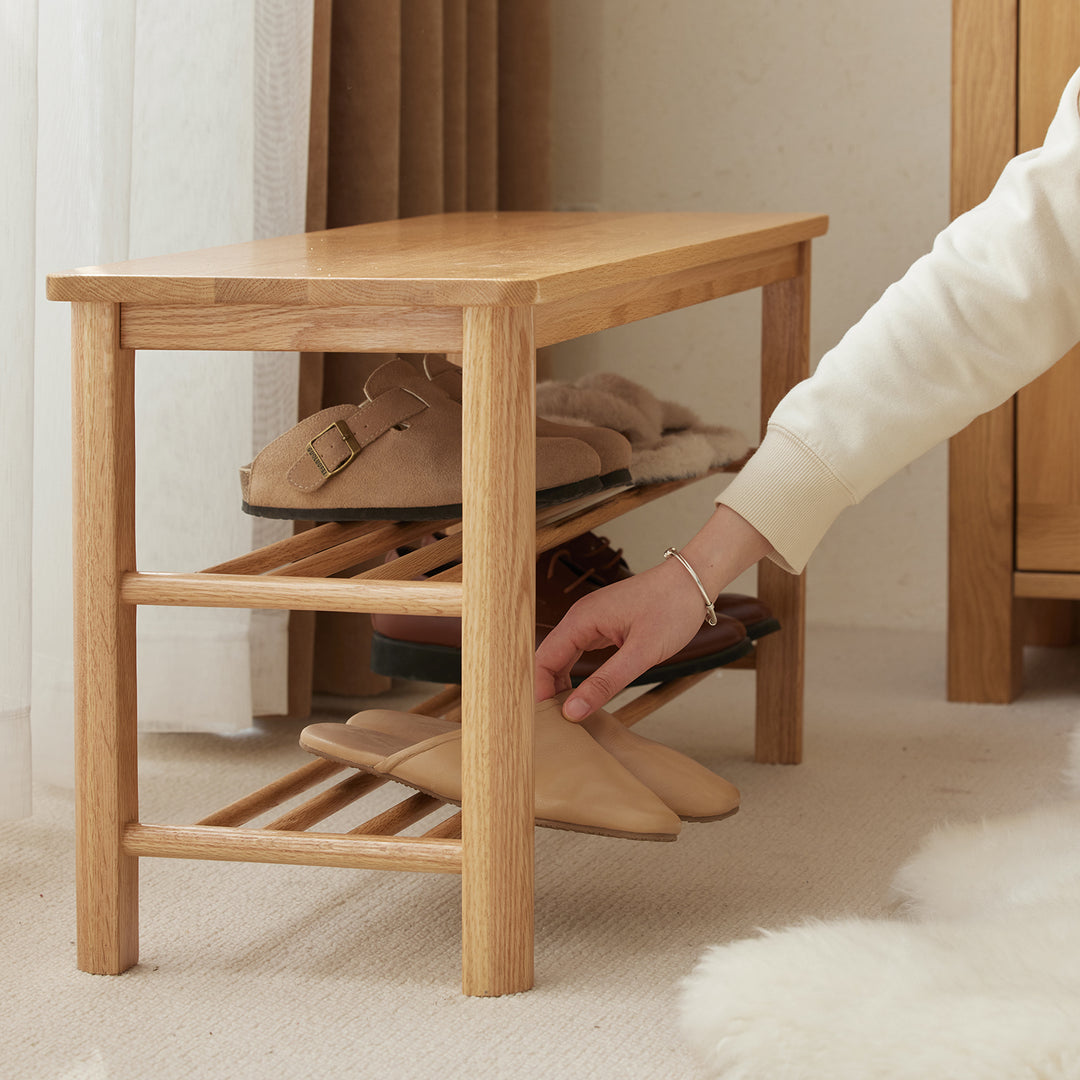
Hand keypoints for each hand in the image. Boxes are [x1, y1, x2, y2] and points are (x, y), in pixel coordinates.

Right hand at [534, 504, 774, 719]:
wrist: (693, 580)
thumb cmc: (672, 608)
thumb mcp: (641, 653)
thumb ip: (606, 682)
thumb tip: (573, 710)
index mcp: (581, 619)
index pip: (543, 660)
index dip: (537, 690)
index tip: (540, 720)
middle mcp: (580, 618)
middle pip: (548, 658)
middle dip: (545, 689)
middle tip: (550, 724)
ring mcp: (591, 621)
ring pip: (562, 656)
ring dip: (559, 683)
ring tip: (564, 715)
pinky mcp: (603, 625)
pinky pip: (578, 652)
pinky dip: (575, 674)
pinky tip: (581, 693)